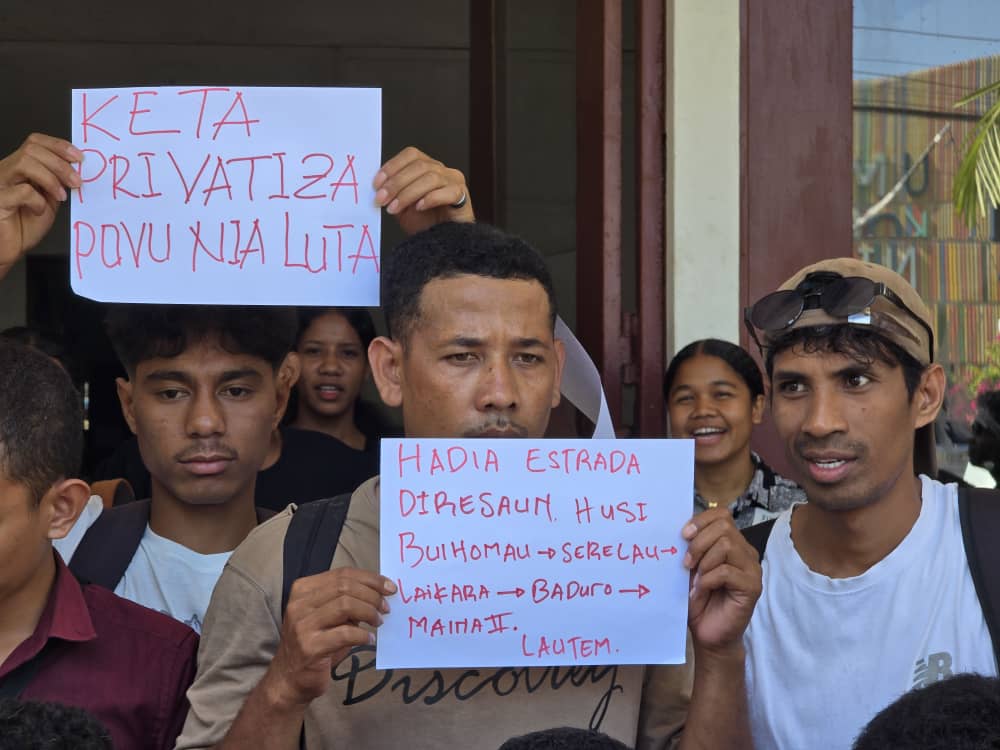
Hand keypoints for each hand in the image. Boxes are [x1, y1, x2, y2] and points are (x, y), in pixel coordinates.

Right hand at [0, 134, 82, 274]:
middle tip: (77, 182)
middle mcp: (7, 170)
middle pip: (32, 149)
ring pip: (25, 162)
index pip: (35, 142)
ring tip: (61, 196)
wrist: (8, 248)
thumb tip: (78, 172)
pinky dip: (38, 200)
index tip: (79, 159)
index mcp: (20, 167)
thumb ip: (58, 183)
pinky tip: (39, 211)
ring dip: (51, 178)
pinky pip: (22, 191)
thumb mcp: (49, 200)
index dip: (58, 146)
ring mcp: (0, 183)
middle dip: (60, 164)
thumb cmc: (25, 225)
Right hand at [264, 568, 395, 708]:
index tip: (390, 587)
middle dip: (372, 595)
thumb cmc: (314, 644)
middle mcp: (299, 603)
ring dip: (369, 612)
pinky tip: (369, 640)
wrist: (288, 679)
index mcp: (303, 589)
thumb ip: (346, 601)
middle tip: (386, 607)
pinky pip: (345, 633)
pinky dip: (362, 635)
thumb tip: (379, 593)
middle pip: (345, 587)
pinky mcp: (310, 647)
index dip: (370, 579)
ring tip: (378, 622)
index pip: (342, 574)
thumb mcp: (327, 616)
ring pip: (345, 605)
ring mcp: (302, 625)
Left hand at [373, 146, 473, 234]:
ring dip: (408, 193)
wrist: (442, 243)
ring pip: (431, 178)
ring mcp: (454, 181)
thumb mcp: (401, 205)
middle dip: (396, 183)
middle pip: (419, 166)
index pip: (411, 155)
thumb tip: (377, 187)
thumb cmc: (425, 223)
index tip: (377, 183)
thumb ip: (392, 193)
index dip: (392, 166)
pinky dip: (431, 198)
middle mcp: (441, 171)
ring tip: (395, 208)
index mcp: (427, 167)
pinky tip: (419, 208)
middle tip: (382, 199)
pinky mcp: (462, 196)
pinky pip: (448, 192)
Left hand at [681, 508, 761, 655]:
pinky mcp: (753, 587)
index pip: (722, 515)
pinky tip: (702, 590)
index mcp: (732, 543)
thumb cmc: (698, 599)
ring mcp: (752, 569)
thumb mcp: (691, 568)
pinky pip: (727, 571)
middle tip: (686, 563)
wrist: (707, 632)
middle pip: (724, 527)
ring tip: (695, 580)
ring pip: (727, 545)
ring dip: (704, 562)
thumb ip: (691, 547)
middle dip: (699, 542)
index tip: (682, 535)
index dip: (701, 521)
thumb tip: (682, 529)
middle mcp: (745, 552)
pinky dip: (708, 579)